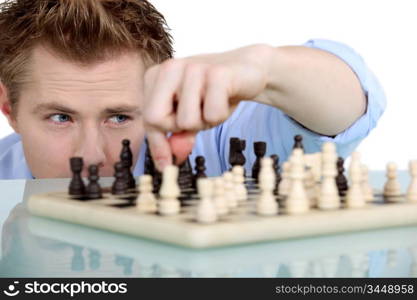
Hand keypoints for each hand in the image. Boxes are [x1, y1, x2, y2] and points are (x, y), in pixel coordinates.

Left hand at [143, 44, 272, 170]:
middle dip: (178, 129)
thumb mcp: (190, 117)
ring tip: (214, 104)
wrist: (249, 70)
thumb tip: (165, 163)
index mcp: (156, 76)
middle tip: (198, 118)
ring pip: (186, 121)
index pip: (148, 119)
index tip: (165, 164)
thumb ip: (175, 137)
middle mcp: (169, 68)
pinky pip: (212, 115)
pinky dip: (221, 115)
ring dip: (205, 122)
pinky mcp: (217, 73)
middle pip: (154, 119)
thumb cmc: (215, 95)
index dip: (157, 144)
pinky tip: (226, 98)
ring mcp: (192, 68)